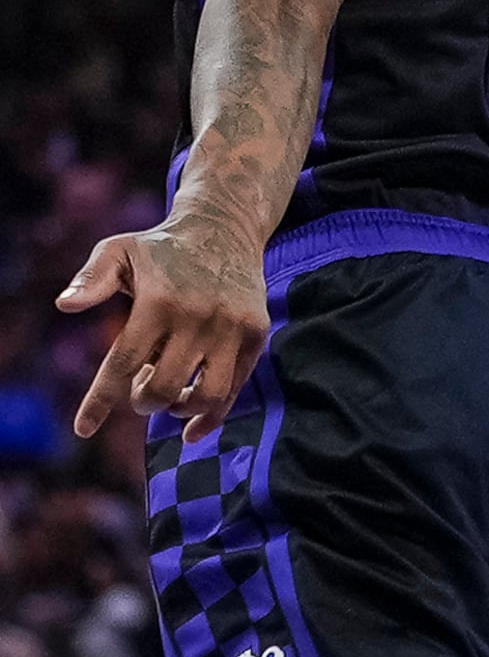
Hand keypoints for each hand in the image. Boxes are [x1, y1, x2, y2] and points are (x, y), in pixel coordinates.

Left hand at [60, 224, 269, 446]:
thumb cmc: (160, 247)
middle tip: (142, 387)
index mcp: (159, 301)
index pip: (124, 363)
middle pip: (165, 388)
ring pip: (207, 396)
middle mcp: (198, 317)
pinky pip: (234, 389)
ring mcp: (231, 328)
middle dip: (145, 400)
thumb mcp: (118, 251)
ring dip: (179, 409)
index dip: (101, 401)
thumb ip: (91, 279)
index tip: (83, 429)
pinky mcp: (255, 335)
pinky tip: (191, 428)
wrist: (225, 227)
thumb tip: (64, 305)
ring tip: (169, 397)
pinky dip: (212, 417)